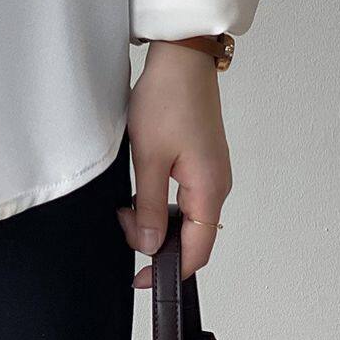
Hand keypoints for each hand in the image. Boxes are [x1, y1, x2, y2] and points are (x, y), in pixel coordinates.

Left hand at [118, 40, 232, 284]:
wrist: (181, 62)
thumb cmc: (168, 101)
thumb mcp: (149, 160)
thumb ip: (149, 208)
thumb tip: (149, 245)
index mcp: (210, 190)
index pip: (198, 251)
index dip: (170, 270)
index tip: (142, 278)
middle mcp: (217, 186)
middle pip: (191, 237)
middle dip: (155, 241)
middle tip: (123, 223)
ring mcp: (211, 174)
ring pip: (185, 218)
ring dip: (155, 220)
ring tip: (127, 206)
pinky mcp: (201, 163)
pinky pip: (185, 199)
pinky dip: (161, 204)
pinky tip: (141, 193)